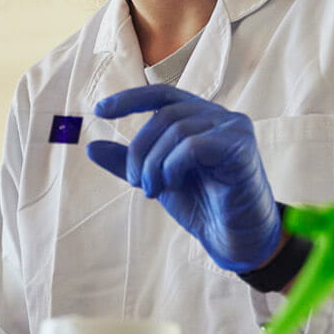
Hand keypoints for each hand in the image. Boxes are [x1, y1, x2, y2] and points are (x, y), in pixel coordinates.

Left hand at [85, 84, 282, 272]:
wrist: (234, 239)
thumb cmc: (202, 205)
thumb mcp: (157, 180)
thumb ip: (130, 163)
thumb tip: (91, 147)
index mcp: (200, 117)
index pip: (162, 94)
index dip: (130, 99)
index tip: (99, 112)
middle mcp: (220, 116)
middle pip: (164, 115)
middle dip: (140, 149)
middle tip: (138, 182)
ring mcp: (234, 129)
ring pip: (177, 129)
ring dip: (155, 162)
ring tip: (153, 189)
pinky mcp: (241, 147)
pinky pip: (194, 145)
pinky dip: (173, 165)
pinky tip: (172, 185)